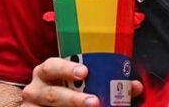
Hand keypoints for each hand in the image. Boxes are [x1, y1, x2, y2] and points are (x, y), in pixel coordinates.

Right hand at [21, 57, 142, 106]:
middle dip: (74, 99)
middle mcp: (36, 88)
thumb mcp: (80, 80)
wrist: (46, 103)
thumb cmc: (67, 86)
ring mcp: (33, 106)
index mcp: (47, 71)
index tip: (85, 72)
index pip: (52, 66)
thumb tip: (135, 87)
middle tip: (94, 101)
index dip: (67, 68)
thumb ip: (106, 80)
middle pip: (53, 94)